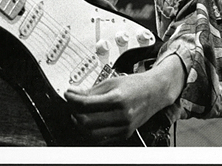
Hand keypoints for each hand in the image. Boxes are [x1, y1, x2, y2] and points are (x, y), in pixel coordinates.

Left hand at [64, 54, 184, 144]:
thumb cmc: (134, 85)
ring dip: (80, 125)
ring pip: (92, 134)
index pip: (86, 104)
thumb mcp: (111, 82)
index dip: (72, 99)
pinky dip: (91, 133)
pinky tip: (88, 123)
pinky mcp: (124, 134)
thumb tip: (73, 93)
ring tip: (78, 114)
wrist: (154, 92)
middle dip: (74, 113)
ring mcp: (123, 127)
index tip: (67, 94)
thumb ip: (91, 90)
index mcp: (117, 98)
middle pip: (87, 121)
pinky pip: (102, 139)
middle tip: (71, 105)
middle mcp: (121, 115)